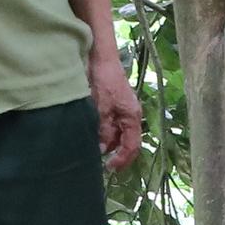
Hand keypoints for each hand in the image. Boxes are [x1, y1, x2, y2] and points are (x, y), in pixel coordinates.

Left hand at [91, 51, 145, 170]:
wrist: (100, 56)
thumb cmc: (103, 79)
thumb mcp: (102, 107)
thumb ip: (104, 130)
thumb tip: (102, 150)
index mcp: (132, 116)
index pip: (132, 146)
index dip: (122, 160)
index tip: (108, 168)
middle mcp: (130, 115)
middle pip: (126, 142)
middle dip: (115, 154)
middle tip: (99, 163)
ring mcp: (122, 110)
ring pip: (118, 135)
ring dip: (108, 144)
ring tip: (93, 149)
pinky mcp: (113, 105)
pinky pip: (112, 125)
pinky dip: (104, 133)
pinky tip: (92, 134)